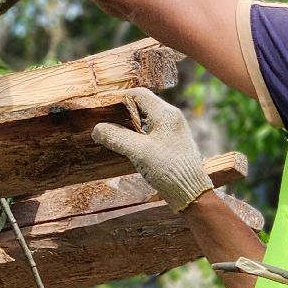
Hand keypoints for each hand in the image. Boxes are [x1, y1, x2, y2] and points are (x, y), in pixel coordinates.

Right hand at [92, 88, 215, 212]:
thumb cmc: (168, 168)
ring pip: (145, 118)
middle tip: (103, 117)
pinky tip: (125, 144)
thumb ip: (116, 137)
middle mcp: (171, 118)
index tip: (101, 104)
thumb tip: (96, 129)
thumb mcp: (138, 152)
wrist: (191, 193)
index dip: (118, 96)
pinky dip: (135, 133)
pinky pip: (149, 130)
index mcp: (165, 113)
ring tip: (110, 131)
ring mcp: (172, 130)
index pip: (138, 94)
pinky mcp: (171, 143)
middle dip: (121, 110)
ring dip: (127, 123)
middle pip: (141, 104)